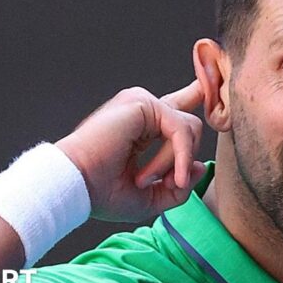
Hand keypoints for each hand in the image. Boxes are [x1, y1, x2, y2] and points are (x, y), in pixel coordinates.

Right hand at [55, 81, 205, 221]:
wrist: (74, 187)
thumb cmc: (102, 194)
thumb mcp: (150, 198)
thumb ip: (178, 186)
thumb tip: (199, 166)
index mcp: (141, 126)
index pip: (176, 106)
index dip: (195, 94)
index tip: (208, 84)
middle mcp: (143, 109)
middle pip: (190, 122)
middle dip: (182, 159)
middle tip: (167, 183)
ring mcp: (142, 103)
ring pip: (188, 128)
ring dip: (174, 163)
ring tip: (144, 180)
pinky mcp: (143, 103)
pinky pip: (181, 130)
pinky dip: (179, 157)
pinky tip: (166, 176)